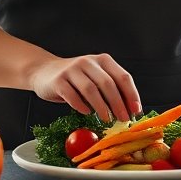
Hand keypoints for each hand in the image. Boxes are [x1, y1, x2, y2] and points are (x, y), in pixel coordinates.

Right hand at [27, 53, 141, 122]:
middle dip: (118, 104)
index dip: (132, 95)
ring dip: (101, 107)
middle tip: (123, 119)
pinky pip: (72, 96)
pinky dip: (81, 106)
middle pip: (108, 84)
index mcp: (103, 60)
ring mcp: (72, 70)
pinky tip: (86, 112)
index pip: (123, 77)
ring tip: (107, 119)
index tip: (136, 110)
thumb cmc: (75, 80)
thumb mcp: (95, 78)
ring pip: (91, 89)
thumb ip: (111, 89)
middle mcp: (88, 62)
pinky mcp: (58, 80)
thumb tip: (130, 110)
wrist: (44, 71)